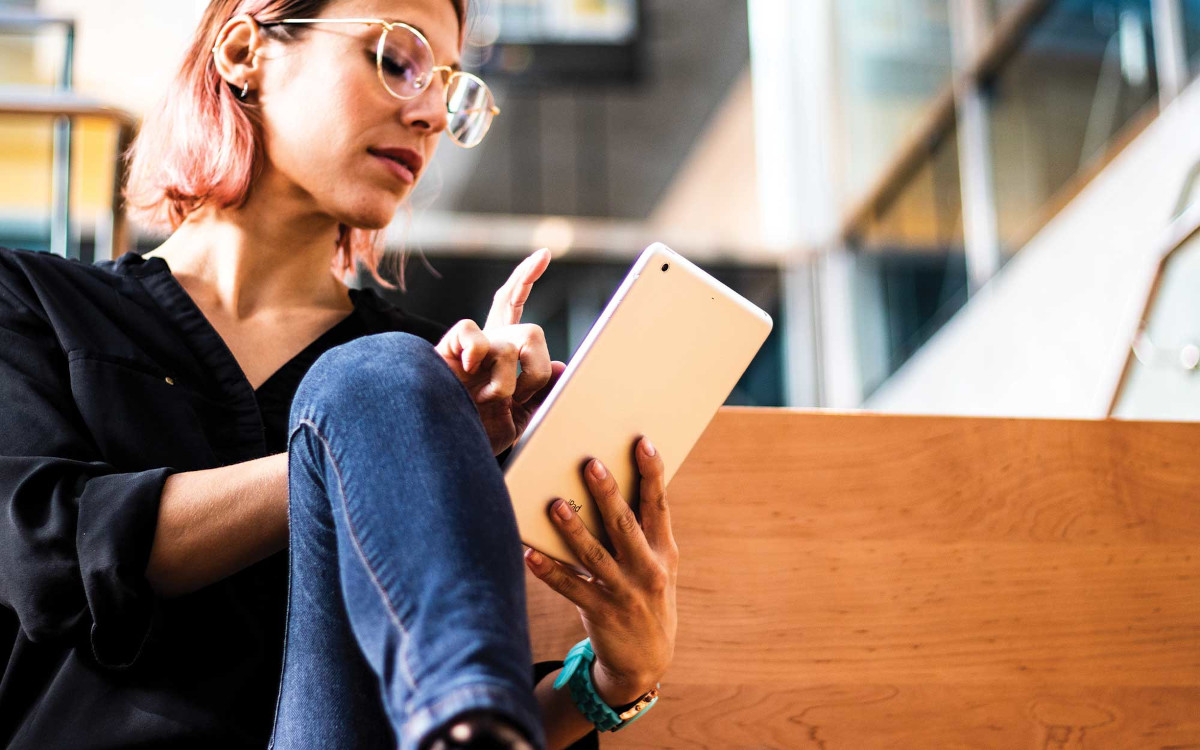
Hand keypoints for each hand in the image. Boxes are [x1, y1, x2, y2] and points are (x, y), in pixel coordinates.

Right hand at [435, 248, 565, 454]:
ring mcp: (470, 347)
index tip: (542, 255)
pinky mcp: (447, 348)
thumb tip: (560, 364)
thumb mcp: (523, 417)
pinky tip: (470, 372)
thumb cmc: (480, 433)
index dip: (524, 280)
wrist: (448, 450)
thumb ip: (544, 392)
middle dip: (536, 367)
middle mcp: (489, 346)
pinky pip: (471, 329)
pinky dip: (478, 353)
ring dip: (510, 380)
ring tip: (491, 401)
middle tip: (521, 397)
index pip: (514, 310)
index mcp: (503, 357)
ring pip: (512, 340)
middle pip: (530, 331)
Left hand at [524, 437, 678, 706]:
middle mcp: (648, 570)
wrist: (648, 660)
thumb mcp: (656, 565)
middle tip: (590, 464)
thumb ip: (639, 532)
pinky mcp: (601, 613)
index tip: (643, 442)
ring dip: (573, 530)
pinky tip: (530, 554)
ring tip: (554, 506)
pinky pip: (570, 587)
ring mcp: (624, 593)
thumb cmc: (645, 596)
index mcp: (664, 551)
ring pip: (594, 556)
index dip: (652, 473)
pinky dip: (550, 571)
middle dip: (607, 494)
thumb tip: (606, 485)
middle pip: (625, 525)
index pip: (659, 505)